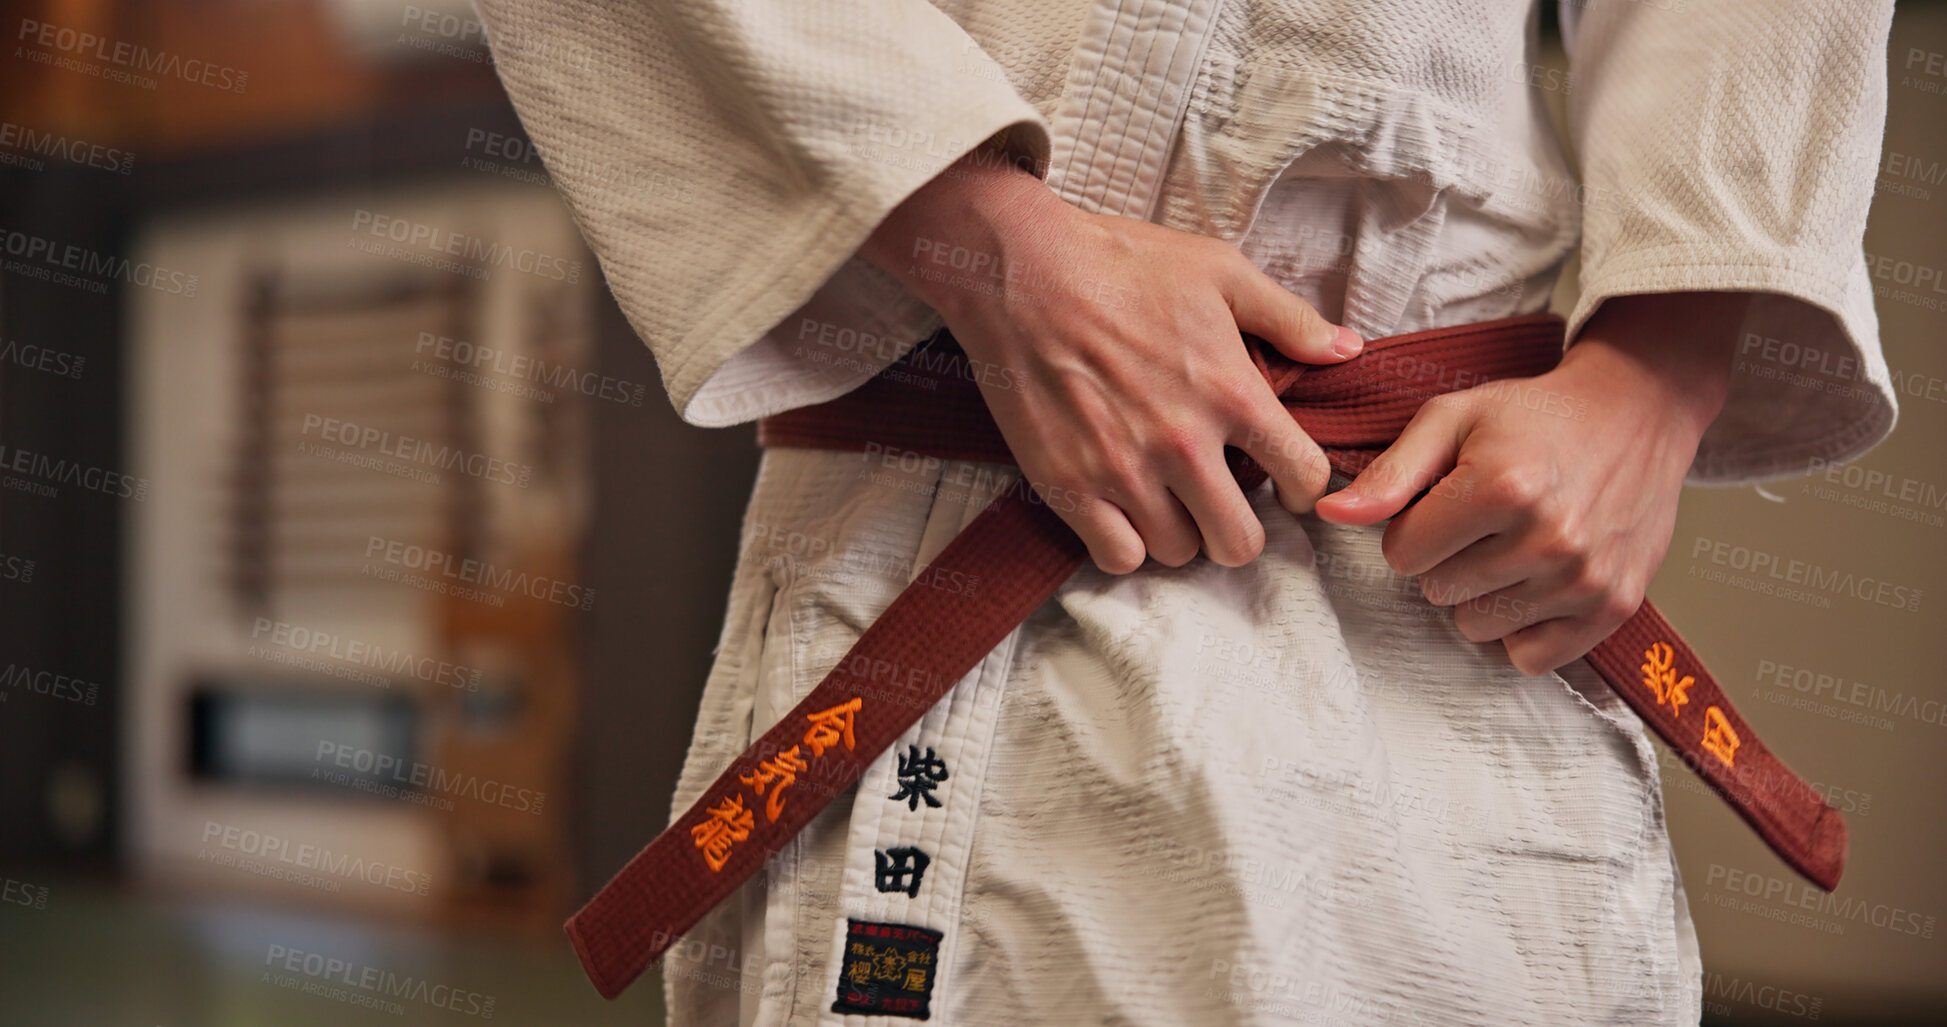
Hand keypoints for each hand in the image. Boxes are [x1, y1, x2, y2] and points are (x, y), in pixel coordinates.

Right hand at [861, 148, 1362, 574]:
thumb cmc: (1122, 262)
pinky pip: (1117, 557)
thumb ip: (1289, 318)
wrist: (1020, 270)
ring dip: (1180, 534)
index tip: (1287, 486)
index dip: (1305, 489)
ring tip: (1169, 502)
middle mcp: (1182, 442)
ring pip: (1178, 553)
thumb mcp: (1220, 270)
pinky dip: (1125, 545)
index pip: (1304, 477)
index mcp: (1231, 391)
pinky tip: (1124, 513)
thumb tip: (1348, 352)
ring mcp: (1122, 470)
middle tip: (1224, 506)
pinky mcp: (1067, 485)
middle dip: (1241, 530)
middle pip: (1240, 541)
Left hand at [1313, 293, 1746, 673]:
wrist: (1636, 412)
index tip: (1443, 503)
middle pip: (1438, 593)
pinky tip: (1536, 580)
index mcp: (1502, 486)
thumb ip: (1389, 472)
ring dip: (1482, 594)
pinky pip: (1530, 658)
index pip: (1402, 555)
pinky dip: (1524, 628)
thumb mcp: (1451, 419)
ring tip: (1514, 544)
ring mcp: (1586, 577)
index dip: (1412, 528)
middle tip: (1485, 520)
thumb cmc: (1533, 416)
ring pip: (1478, 628)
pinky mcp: (1615, 606)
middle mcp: (1549, 537)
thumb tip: (1330, 513)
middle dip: (1447, 559)